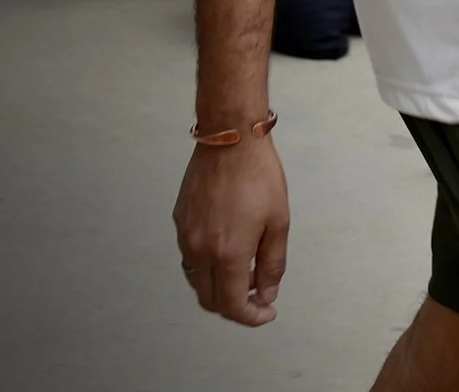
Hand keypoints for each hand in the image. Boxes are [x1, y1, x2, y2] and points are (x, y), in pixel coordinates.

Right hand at [173, 135, 289, 325]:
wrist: (230, 141)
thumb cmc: (260, 177)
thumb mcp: (279, 221)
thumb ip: (272, 263)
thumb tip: (267, 294)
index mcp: (227, 253)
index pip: (232, 305)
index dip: (250, 317)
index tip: (267, 312)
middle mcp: (199, 251)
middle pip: (210, 299)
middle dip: (234, 306)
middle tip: (259, 296)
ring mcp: (185, 238)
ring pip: (197, 281)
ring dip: (219, 287)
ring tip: (247, 273)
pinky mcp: (179, 224)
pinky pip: (190, 259)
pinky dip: (208, 268)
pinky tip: (228, 252)